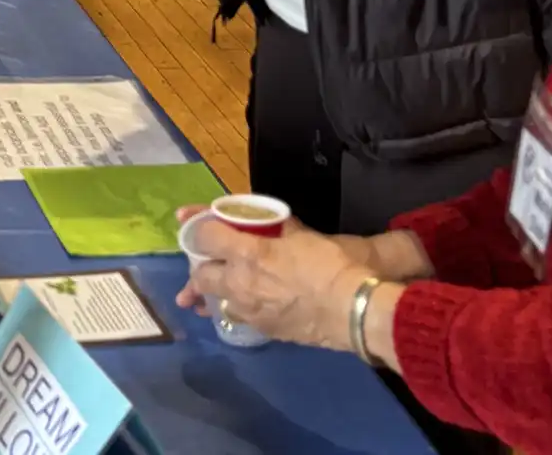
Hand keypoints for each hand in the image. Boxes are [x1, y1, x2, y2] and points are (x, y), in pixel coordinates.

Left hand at [182, 217, 373, 351]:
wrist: (353, 310)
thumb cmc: (330, 265)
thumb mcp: (303, 235)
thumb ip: (278, 228)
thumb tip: (271, 221)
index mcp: (246, 253)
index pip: (204, 237)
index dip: (197, 229)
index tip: (198, 227)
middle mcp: (239, 283)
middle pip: (200, 275)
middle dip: (198, 267)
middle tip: (205, 262)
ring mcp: (248, 310)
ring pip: (215, 301)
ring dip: (212, 293)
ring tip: (211, 291)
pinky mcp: (262, 330)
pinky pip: (237, 317)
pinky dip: (235, 309)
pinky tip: (242, 306)